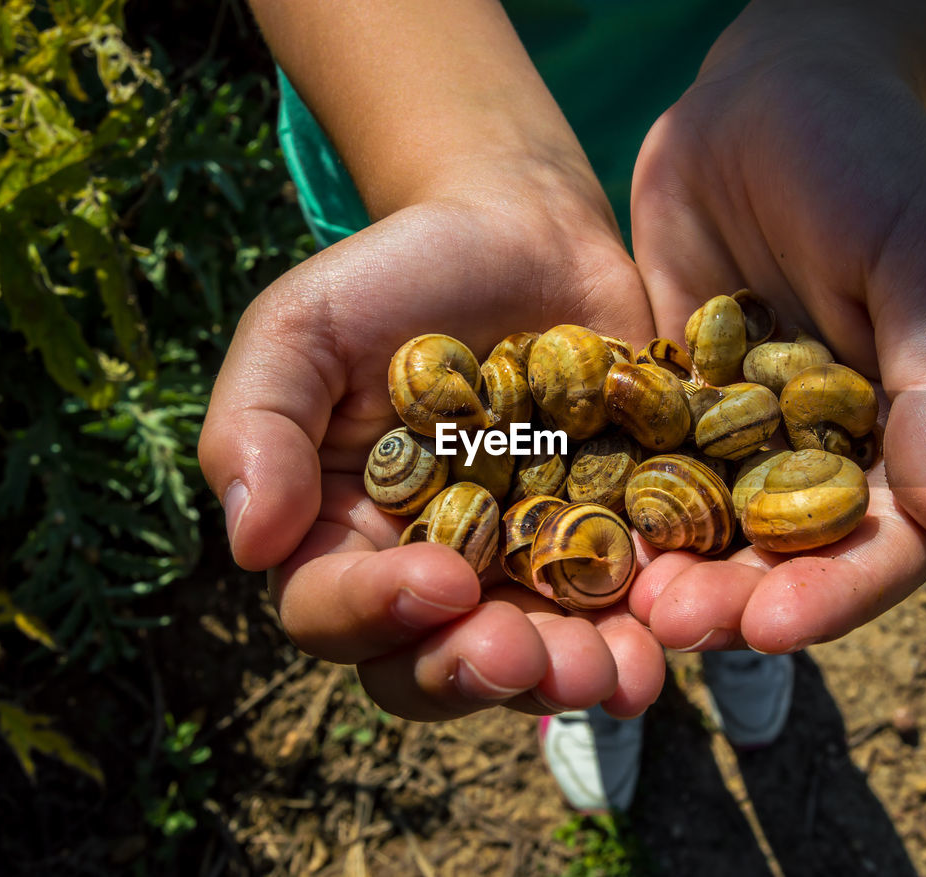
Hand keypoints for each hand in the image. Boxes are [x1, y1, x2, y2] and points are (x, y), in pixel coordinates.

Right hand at [199, 159, 664, 719]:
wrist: (520, 232)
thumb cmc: (395, 278)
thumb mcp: (302, 329)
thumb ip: (257, 425)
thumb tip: (249, 544)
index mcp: (342, 537)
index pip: (334, 610)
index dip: (377, 614)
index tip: (438, 580)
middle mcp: (434, 573)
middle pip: (439, 661)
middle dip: (481, 671)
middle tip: (527, 657)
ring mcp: (527, 566)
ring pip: (541, 653)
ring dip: (575, 673)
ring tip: (615, 671)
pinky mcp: (610, 540)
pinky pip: (629, 603)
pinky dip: (652, 623)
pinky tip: (676, 621)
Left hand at [627, 5, 925, 652]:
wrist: (770, 92)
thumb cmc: (870, 160)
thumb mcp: (919, 259)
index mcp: (904, 436)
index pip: (883, 547)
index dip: (833, 595)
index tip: (773, 625)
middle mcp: (822, 451)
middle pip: (784, 558)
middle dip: (732, 598)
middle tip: (668, 621)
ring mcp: (740, 433)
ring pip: (706, 528)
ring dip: (667, 568)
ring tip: (615, 594)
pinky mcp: (671, 402)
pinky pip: (643, 465)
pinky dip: (614, 501)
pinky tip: (564, 527)